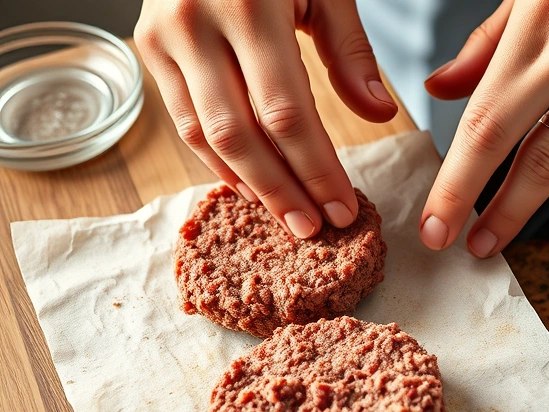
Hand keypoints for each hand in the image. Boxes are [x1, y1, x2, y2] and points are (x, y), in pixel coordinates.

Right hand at [135, 0, 396, 237]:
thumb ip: (350, 51)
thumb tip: (379, 114)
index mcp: (249, 5)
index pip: (287, 113)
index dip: (316, 168)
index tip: (345, 206)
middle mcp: (196, 23)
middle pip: (242, 135)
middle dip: (284, 191)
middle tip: (317, 230)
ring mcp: (162, 36)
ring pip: (206, 136)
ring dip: (250, 186)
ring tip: (289, 218)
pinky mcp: (147, 47)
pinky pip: (183, 121)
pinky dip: (218, 161)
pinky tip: (252, 186)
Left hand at [419, 0, 548, 256]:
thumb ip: (493, 38)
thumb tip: (439, 89)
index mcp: (543, 16)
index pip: (483, 118)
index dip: (453, 181)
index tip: (432, 225)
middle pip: (518, 149)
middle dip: (483, 210)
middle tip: (463, 247)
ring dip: (526, 210)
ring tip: (498, 239)